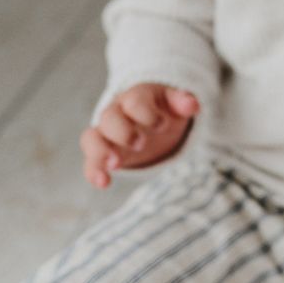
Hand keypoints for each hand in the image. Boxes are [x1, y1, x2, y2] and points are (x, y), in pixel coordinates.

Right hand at [80, 84, 199, 187]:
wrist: (149, 119)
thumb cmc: (162, 109)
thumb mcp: (174, 103)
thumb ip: (183, 102)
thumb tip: (193, 105)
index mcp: (135, 98)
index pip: (134, 101)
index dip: (147, 113)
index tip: (162, 126)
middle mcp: (116, 114)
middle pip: (109, 118)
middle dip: (123, 132)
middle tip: (140, 144)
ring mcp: (106, 135)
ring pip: (91, 138)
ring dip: (101, 151)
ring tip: (115, 164)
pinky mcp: (103, 154)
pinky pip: (90, 161)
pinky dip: (94, 172)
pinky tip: (104, 183)